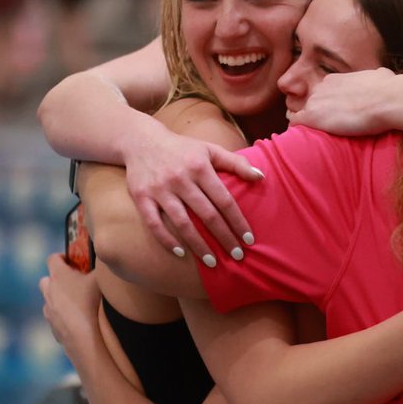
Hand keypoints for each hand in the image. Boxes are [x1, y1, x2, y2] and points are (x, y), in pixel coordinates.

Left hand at [40, 253, 101, 353]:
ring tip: (77, 303)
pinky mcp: (51, 327)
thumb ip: (100, 266)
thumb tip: (103, 260)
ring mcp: (48, 310)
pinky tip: (77, 320)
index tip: (73, 261)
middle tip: (74, 282)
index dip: (62, 257)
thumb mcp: (101, 278)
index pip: (52, 258)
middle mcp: (49, 291)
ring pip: (49, 299)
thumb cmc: (92, 302)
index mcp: (58, 275)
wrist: (85, 337)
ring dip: (59, 298)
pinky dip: (62, 316)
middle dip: (57, 279)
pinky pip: (55, 317)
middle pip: (46, 279)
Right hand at [122, 123, 261, 260]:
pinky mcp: (141, 197)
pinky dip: (167, 240)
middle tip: (237, 256)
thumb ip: (236, 163)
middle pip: (207, 215)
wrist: (141, 141)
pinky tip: (181, 252)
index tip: (249, 239)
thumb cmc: (183, 149)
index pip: (224, 200)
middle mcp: (180, 179)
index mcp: (200, 167)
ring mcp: (160, 189)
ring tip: (212, 262)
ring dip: (199, 245)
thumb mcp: (210, 150)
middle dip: (224, 237)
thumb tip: (261, 177)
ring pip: (182, 223)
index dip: (238, 221)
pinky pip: (154, 224)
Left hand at [288, 68, 395, 135]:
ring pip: (301, 112)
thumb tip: (383, 75)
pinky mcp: (312, 116)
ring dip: (307, 123)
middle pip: (311, 102)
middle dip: (317, 113)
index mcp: (334, 80)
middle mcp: (321, 87)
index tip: (332, 114)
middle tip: (326, 127)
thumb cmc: (387, 88)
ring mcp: (315, 101)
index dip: (326, 104)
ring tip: (313, 135)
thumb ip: (375, 77)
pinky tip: (302, 139)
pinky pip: (295, 122)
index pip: (323, 93)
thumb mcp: (380, 75)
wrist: (385, 99)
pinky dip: (297, 130)